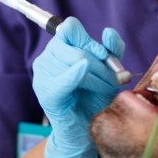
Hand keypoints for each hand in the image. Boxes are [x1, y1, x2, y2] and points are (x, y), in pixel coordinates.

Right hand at [32, 17, 124, 157]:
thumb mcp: (108, 70)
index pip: (70, 28)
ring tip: (105, 89)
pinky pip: (63, 79)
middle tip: (113, 81)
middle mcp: (47, 57)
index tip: (104, 56)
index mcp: (60, 47)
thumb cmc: (95, 97)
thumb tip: (108, 32)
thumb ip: (111, 50)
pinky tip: (83, 72)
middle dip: (101, 64)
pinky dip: (74, 74)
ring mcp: (44, 75)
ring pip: (77, 62)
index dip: (89, 40)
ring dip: (99, 77)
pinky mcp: (47, 93)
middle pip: (78, 48)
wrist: (88, 130)